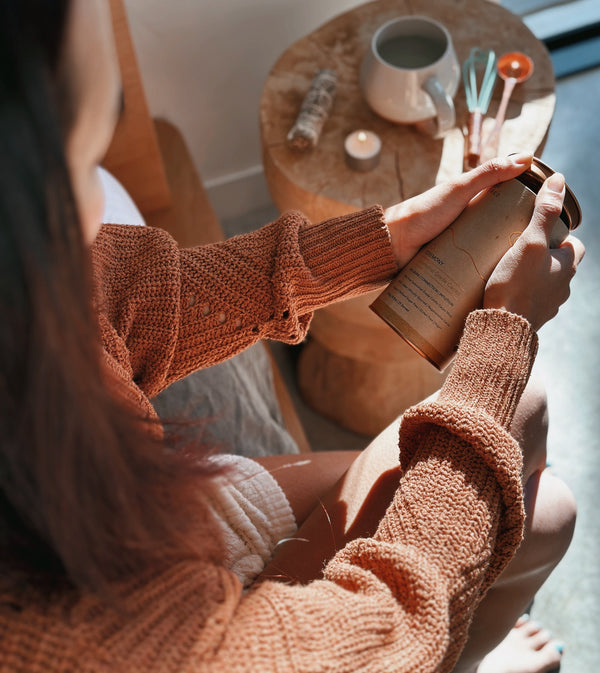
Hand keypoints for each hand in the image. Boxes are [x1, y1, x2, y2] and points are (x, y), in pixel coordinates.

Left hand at [384, 153, 533, 267]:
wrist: (390, 246)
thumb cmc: (422, 214)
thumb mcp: (458, 191)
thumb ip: (488, 174)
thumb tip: (526, 157)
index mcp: (469, 205)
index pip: (504, 207)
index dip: (524, 213)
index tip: (545, 224)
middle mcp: (465, 226)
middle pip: (498, 234)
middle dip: (513, 244)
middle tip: (534, 257)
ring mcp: (457, 247)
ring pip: (485, 255)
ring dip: (498, 264)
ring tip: (519, 276)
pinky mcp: (448, 267)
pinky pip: (469, 273)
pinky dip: (481, 278)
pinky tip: (497, 287)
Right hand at [483, 173, 584, 330]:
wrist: (502, 329)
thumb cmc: (515, 284)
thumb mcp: (529, 242)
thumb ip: (544, 212)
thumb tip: (558, 180)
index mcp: (567, 266)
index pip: (574, 245)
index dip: (560, 236)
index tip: (539, 232)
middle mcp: (563, 288)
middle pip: (558, 265)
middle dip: (542, 256)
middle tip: (518, 248)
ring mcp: (549, 306)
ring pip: (544, 284)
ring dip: (531, 277)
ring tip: (507, 270)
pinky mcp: (532, 319)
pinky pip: (530, 301)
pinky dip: (521, 294)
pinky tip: (503, 291)